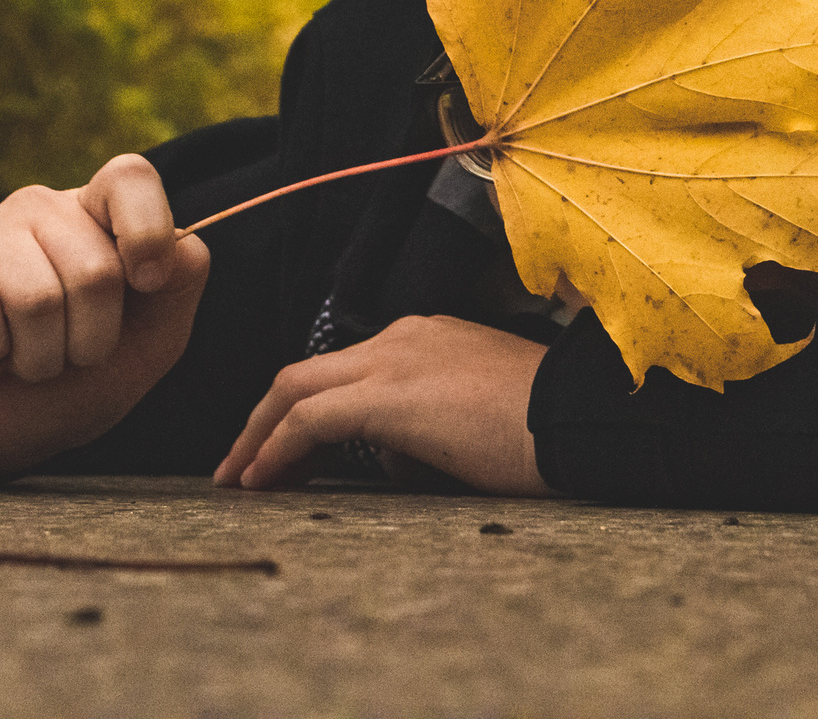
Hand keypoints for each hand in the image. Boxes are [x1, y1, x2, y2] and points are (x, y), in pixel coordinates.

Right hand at [0, 153, 208, 481]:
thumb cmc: (67, 386)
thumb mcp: (145, 347)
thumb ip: (178, 290)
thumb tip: (183, 244)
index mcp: (97, 218)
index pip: (130, 177)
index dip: (147, 230)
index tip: (146, 284)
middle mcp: (42, 208)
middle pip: (96, 266)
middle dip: (91, 340)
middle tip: (67, 357)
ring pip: (38, 296)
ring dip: (38, 356)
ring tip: (23, 358)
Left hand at [213, 315, 552, 496]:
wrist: (579, 418)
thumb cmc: (546, 428)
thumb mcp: (476, 417)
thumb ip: (428, 425)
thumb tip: (395, 456)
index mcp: (426, 338)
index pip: (345, 370)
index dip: (304, 411)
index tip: (286, 453)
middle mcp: (403, 337)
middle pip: (305, 372)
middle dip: (262, 419)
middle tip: (240, 466)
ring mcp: (394, 360)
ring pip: (296, 388)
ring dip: (258, 435)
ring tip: (238, 479)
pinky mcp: (390, 395)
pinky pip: (311, 419)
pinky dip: (278, 448)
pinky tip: (263, 481)